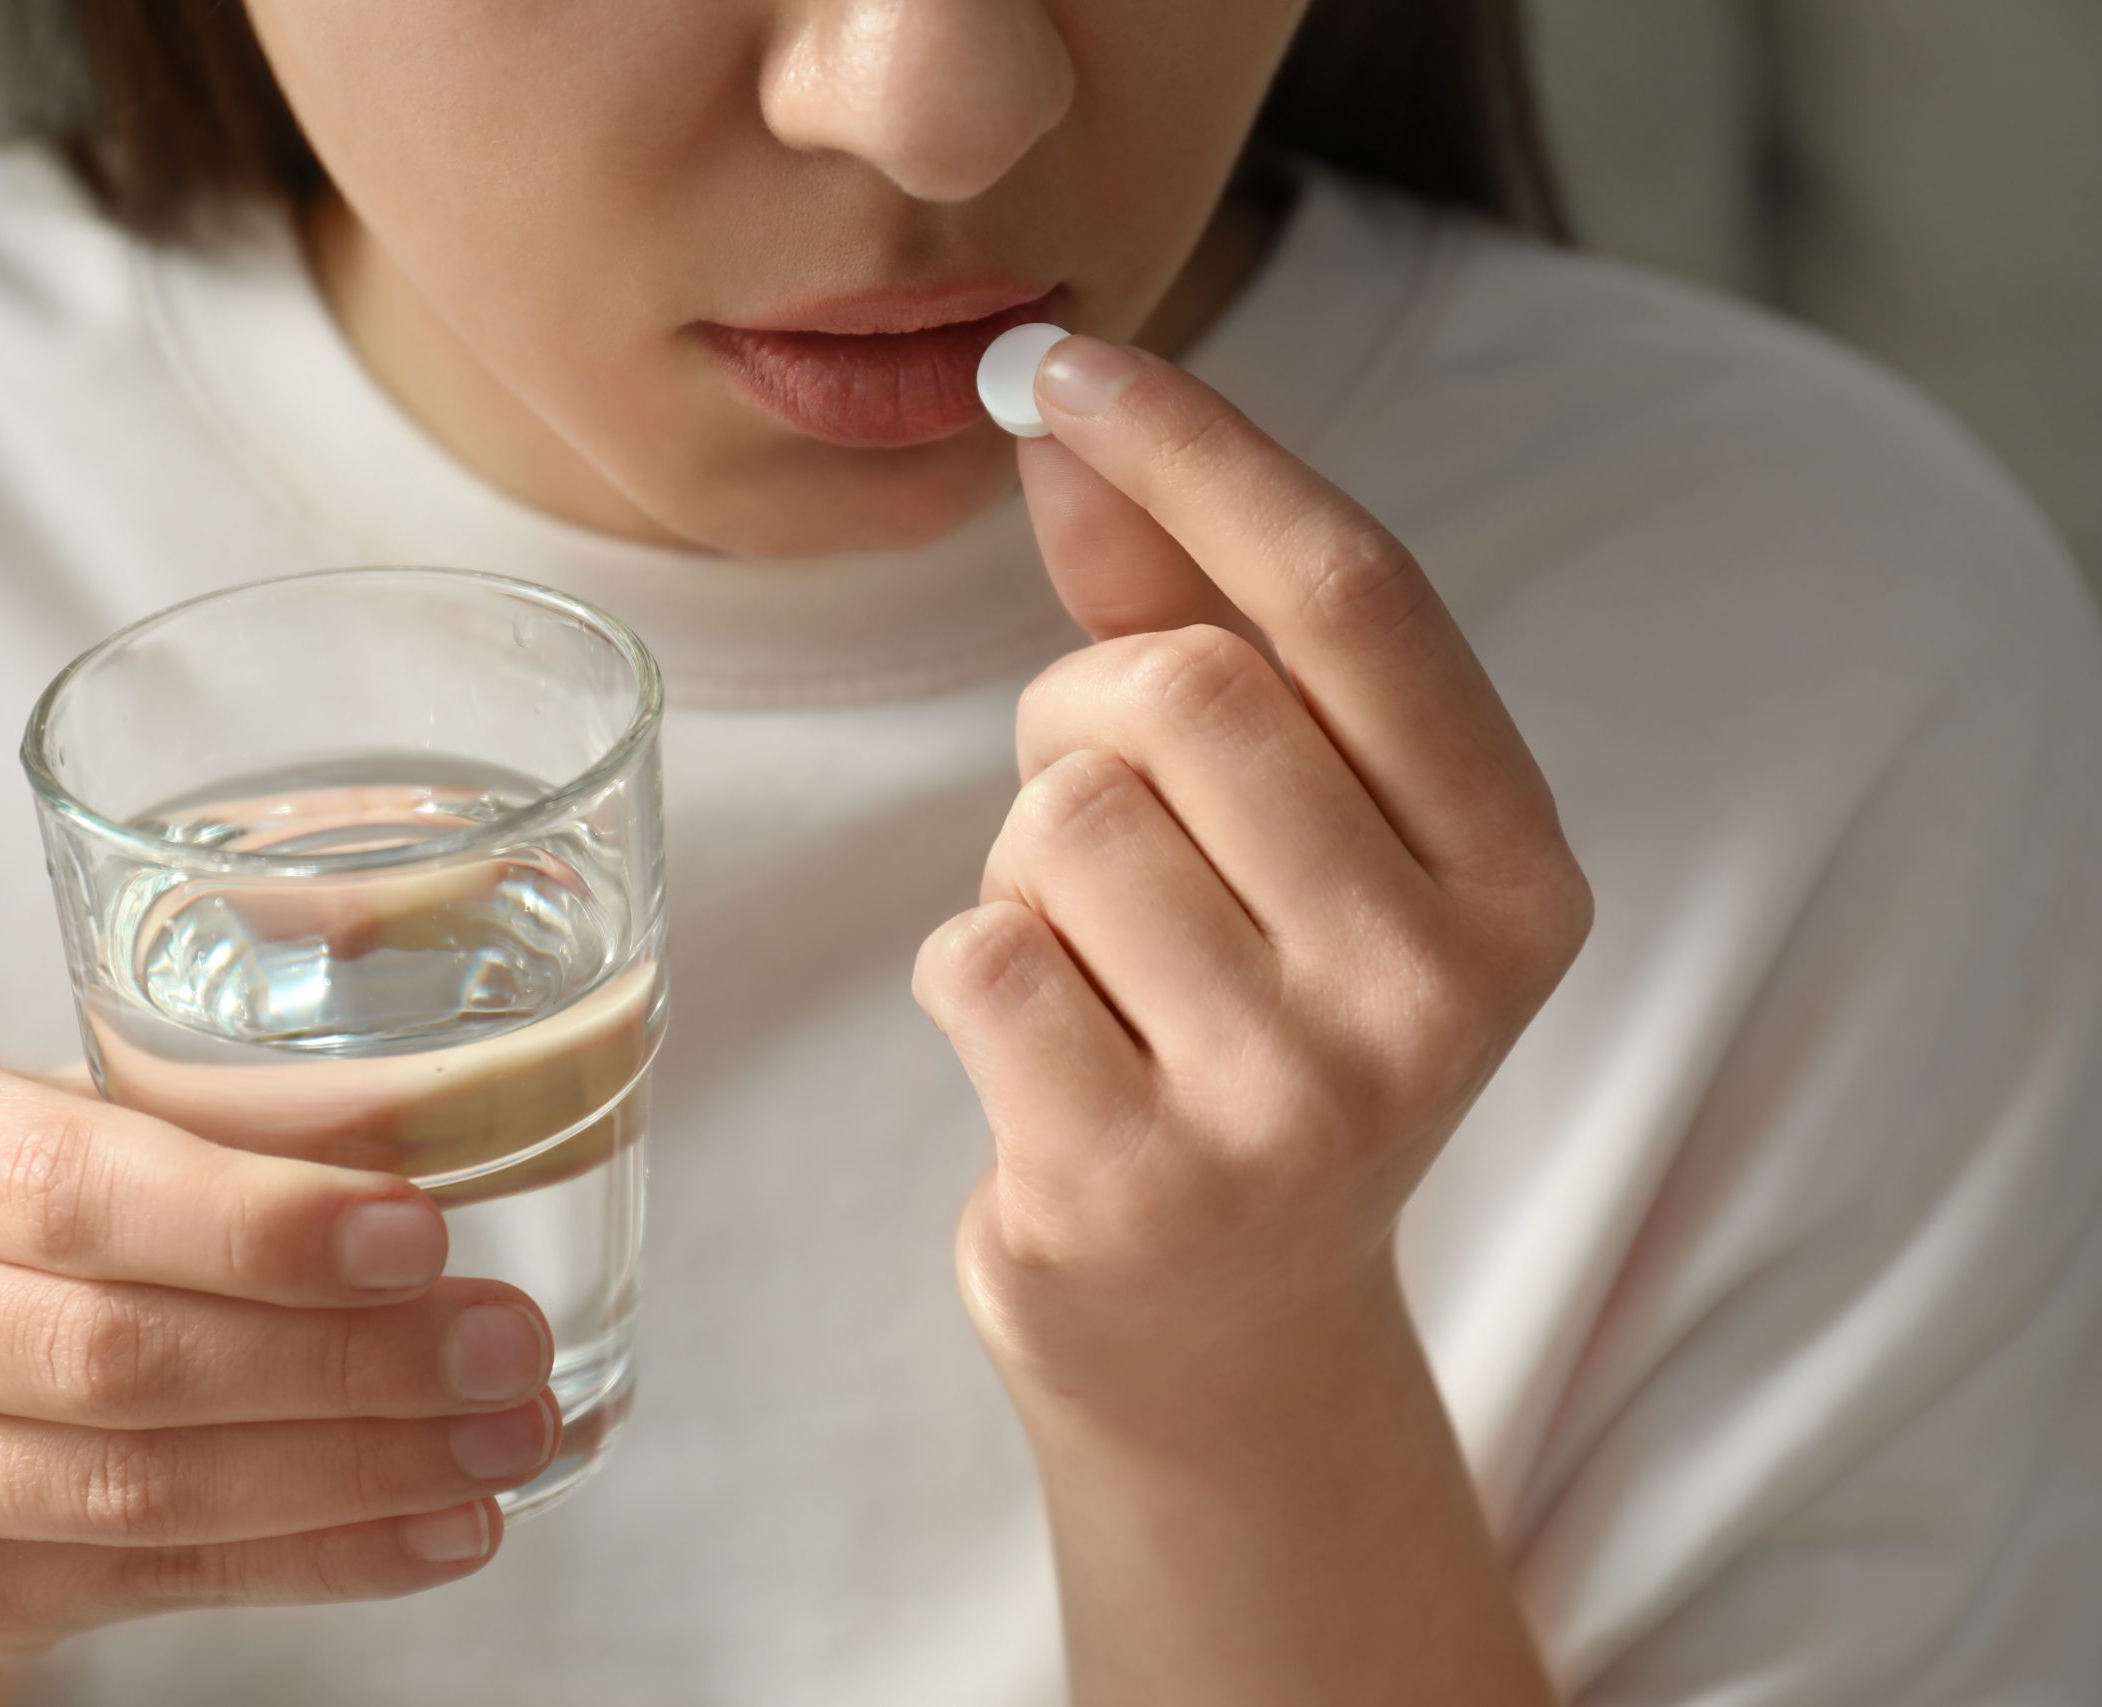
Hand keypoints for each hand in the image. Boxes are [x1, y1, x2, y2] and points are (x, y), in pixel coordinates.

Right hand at [0, 1052, 560, 1659]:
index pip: (69, 1190)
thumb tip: (453, 1093)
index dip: (252, 1223)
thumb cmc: (22, 1216)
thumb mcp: (98, 1117)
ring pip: (143, 1486)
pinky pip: (163, 1580)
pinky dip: (328, 1555)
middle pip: (113, 1352)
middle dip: (340, 1356)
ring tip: (508, 1435)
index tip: (421, 1231)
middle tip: (505, 1345)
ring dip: (358, 1468)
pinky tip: (449, 1526)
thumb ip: (250, 1104)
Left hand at [914, 335, 1593, 1441]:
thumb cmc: (1248, 1026)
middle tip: (1095, 815)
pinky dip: (973, 969)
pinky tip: (1047, 1055)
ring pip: (1059, 820)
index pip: (1355, 597)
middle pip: (1179, 694)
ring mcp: (1293, 1101)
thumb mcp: (1285, 833)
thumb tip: (1067, 418)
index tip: (1069, 361)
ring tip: (1092, 962)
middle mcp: (1434, 987)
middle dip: (1080, 719)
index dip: (1203, 453)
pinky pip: (975, 955)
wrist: (1226, 1335)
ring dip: (1027, 865)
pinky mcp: (1135, 1187)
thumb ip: (1189, 619)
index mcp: (1516, 875)